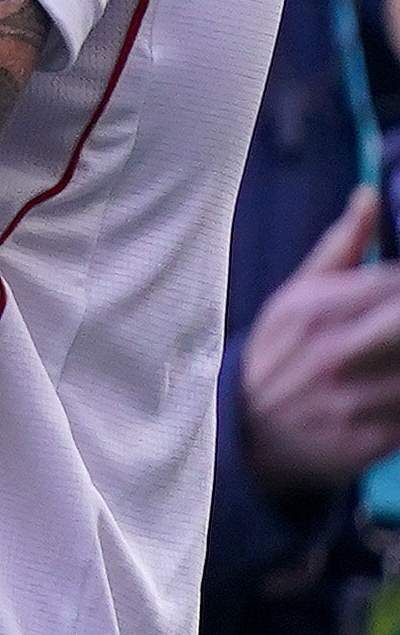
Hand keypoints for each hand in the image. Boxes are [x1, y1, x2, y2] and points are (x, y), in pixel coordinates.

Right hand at [243, 186, 399, 495]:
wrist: (248, 432)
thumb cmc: (282, 352)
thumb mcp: (296, 295)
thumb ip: (342, 247)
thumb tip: (369, 194)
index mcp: (317, 308)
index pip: (396, 282)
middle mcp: (336, 352)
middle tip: (399, 327)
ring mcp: (355, 400)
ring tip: (392, 352)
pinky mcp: (372, 440)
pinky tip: (393, 386)